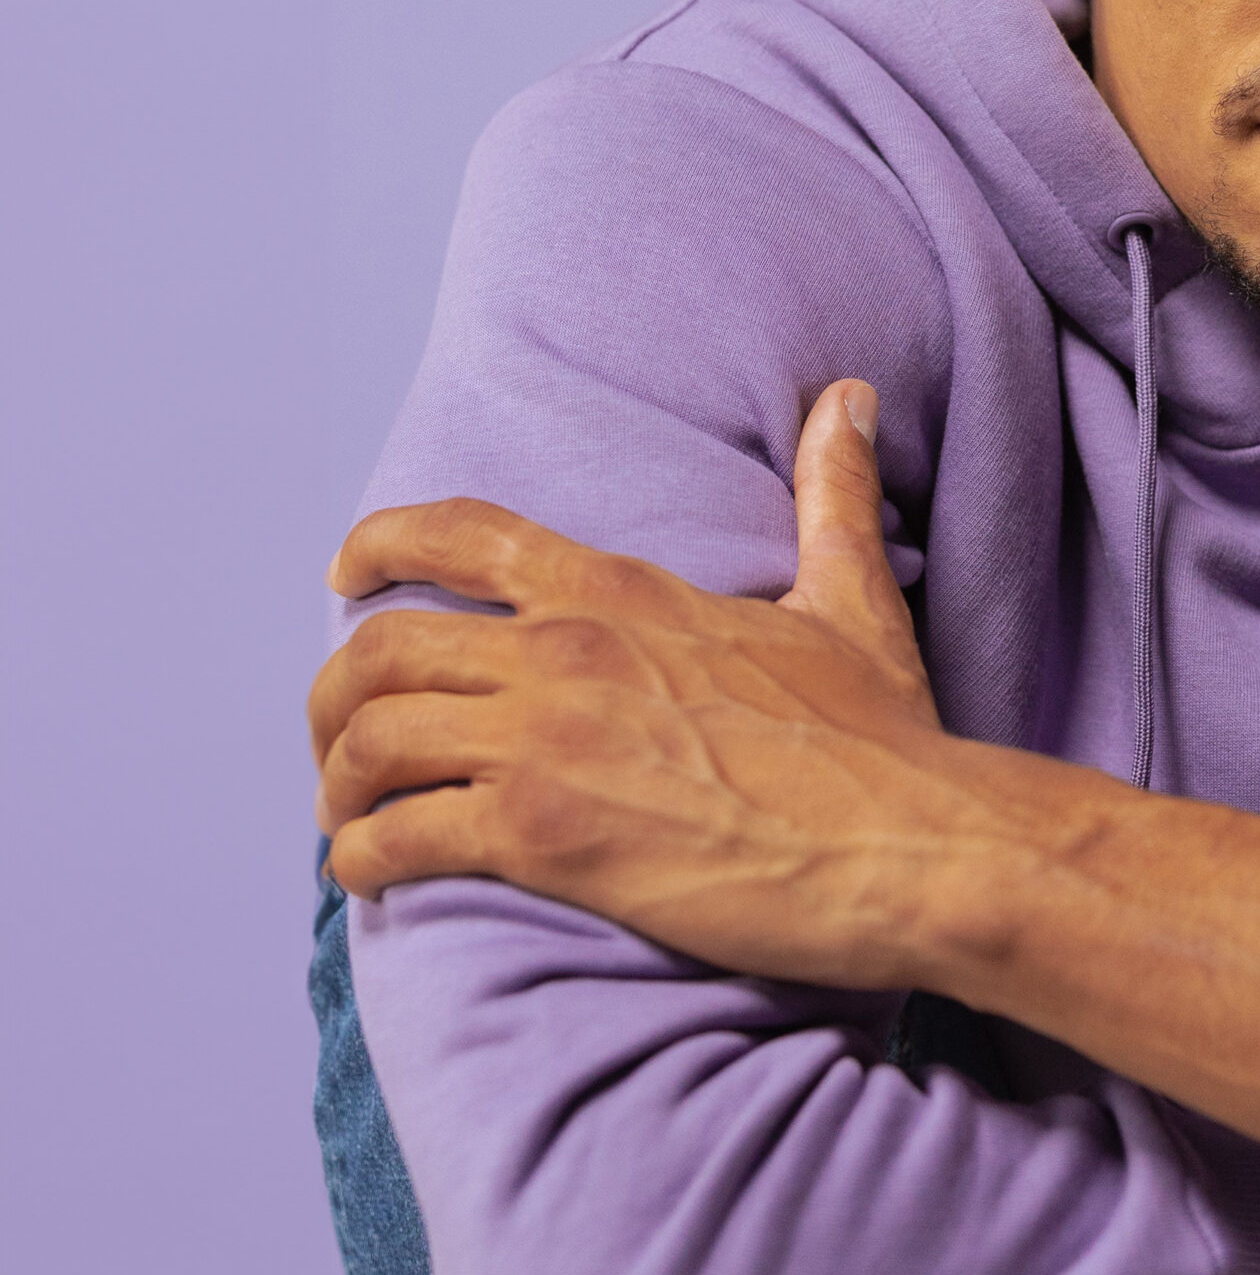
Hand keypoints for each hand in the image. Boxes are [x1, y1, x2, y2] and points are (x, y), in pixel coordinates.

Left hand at [311, 380, 987, 983]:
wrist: (911, 845)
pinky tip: (372, 875)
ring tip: (349, 821)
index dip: (380, 545)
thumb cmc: (885, 741)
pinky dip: (363, 859)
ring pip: (369, 742)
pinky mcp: (542, 839)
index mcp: (624, 593)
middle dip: (334, 698)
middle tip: (341, 741)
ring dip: (339, 785)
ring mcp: (546, 744)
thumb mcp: (853, 601)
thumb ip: (832, 497)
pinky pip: (398, 838)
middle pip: (381, 648)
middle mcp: (566, 651)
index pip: (461, 534)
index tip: (346, 574)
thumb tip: (849, 399)